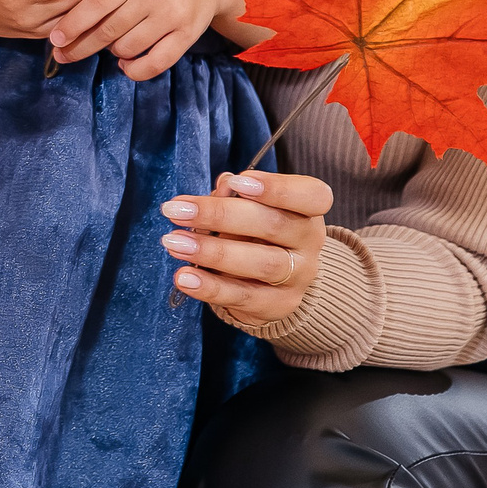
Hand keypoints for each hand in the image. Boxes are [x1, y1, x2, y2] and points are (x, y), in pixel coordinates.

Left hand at [47, 0, 246, 77]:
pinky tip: (125, 63)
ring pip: (128, 48)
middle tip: (63, 54)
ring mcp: (173, 17)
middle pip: (110, 29)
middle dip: (81, 46)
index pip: (98, 2)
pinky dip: (134, 69)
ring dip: (110, 52)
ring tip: (106, 44)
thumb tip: (68, 12)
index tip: (56, 38)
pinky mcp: (187, 36)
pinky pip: (155, 63)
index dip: (74, 22)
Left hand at [159, 169, 332, 325]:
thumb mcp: (249, 209)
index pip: (312, 196)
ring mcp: (298, 277)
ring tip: (174, 243)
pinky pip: (243, 297)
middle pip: (273, 225)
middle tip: (177, 212)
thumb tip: (224, 185)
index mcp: (307, 210)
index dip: (276, 188)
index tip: (236, 182)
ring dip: (213, 252)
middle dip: (220, 216)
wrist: (274, 283)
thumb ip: (235, 196)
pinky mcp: (279, 305)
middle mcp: (309, 242)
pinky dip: (210, 287)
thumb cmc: (256, 232)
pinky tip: (184, 277)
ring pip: (261, 263)